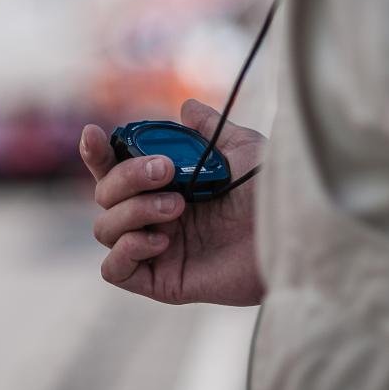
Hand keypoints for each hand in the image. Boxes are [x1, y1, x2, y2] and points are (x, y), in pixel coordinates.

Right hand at [81, 99, 264, 305]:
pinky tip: (161, 240)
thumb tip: (187, 108)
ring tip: (178, 207)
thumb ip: (209, 130)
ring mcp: (154, 249)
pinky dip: (127, 250)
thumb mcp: (241, 149)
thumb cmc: (272, 193)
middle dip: (127, 177)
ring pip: (105, 228)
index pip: (114, 170)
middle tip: (166, 170)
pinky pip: (115, 270)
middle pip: (103, 195)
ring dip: (133, 211)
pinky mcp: (161, 281)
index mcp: (163, 185)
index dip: (96, 153)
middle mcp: (152, 216)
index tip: (94, 134)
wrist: (294, 231)